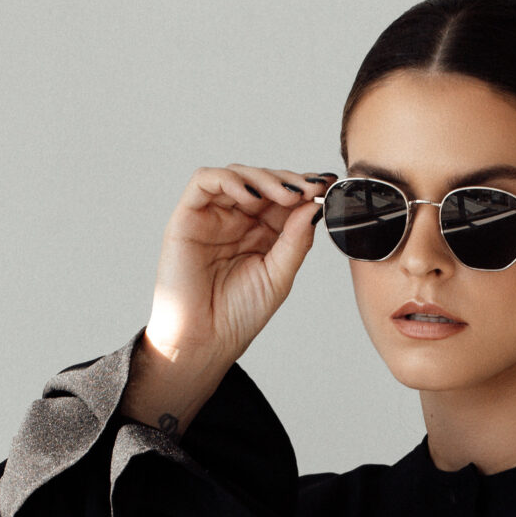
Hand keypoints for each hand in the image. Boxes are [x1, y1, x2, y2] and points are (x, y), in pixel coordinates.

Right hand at [126, 165, 336, 433]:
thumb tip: (314, 206)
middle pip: (264, 180)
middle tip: (310, 190)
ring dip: (265, 178)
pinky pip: (204, 182)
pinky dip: (229, 179)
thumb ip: (296, 239)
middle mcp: (237, 219)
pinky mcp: (187, 217)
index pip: (285, 197)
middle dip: (290, 181)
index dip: (306, 188)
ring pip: (238, 175)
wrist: (204, 342)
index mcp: (262, 233)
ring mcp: (213, 216)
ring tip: (286, 195)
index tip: (328, 187)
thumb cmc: (238, 315)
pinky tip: (251, 195)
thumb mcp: (279, 275)